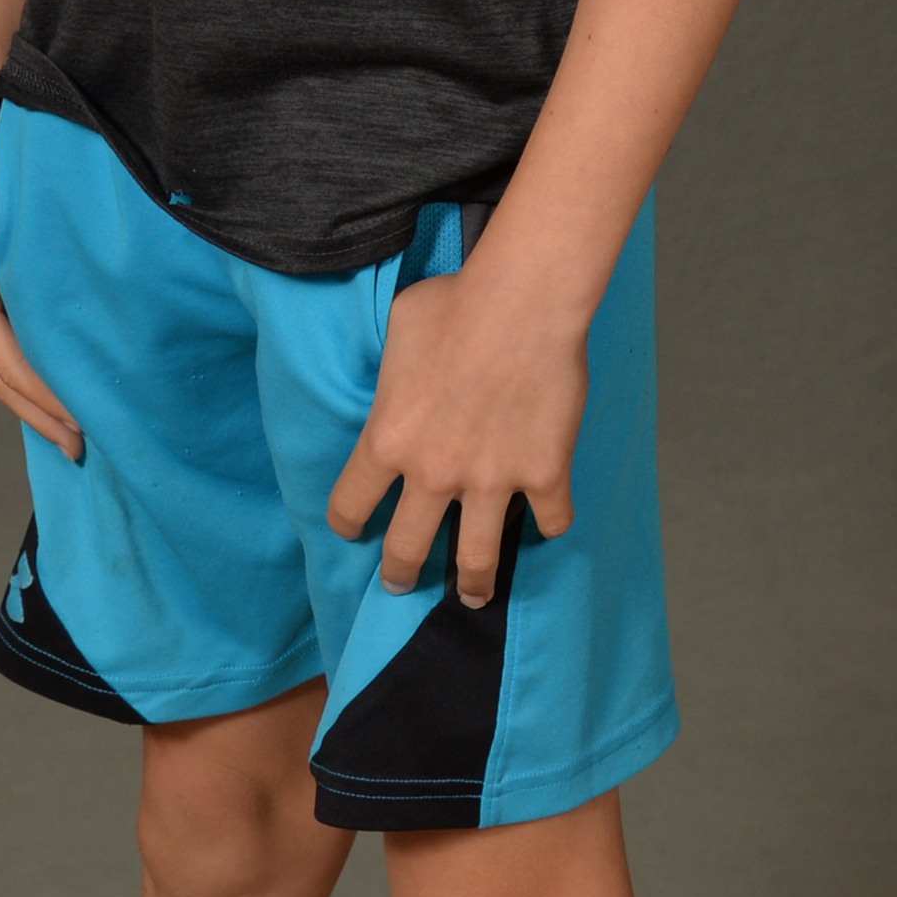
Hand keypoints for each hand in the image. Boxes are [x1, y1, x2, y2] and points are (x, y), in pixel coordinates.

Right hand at [0, 134, 82, 461]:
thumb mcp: (21, 209)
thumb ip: (47, 262)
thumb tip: (91, 312)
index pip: (11, 366)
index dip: (48, 403)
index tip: (85, 431)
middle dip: (40, 416)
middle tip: (83, 450)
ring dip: (30, 399)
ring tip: (70, 429)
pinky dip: (21, 370)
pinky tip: (50, 382)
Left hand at [325, 269, 584, 607]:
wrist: (524, 301)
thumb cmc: (455, 303)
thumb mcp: (399, 331)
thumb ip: (393, 373)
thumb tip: (401, 379)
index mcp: (388, 440)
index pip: (349, 505)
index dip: (347, 522)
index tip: (353, 528)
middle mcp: (433, 474)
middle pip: (406, 551)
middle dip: (400, 574)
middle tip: (401, 583)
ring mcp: (491, 481)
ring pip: (476, 562)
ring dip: (473, 585)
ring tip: (473, 595)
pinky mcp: (544, 476)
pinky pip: (549, 521)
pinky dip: (549, 523)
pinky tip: (546, 518)